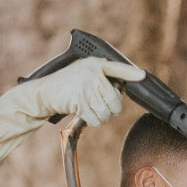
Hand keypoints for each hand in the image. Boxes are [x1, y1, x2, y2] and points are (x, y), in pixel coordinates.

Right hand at [22, 57, 145, 126]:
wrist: (43, 93)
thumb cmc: (66, 85)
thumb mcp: (83, 74)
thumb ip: (100, 79)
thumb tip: (121, 91)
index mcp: (95, 64)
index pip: (117, 68)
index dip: (131, 73)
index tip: (142, 75)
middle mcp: (91, 72)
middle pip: (116, 100)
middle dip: (112, 110)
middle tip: (101, 107)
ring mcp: (84, 85)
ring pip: (106, 112)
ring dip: (101, 117)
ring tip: (90, 110)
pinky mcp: (78, 100)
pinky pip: (95, 119)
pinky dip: (92, 121)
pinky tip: (84, 114)